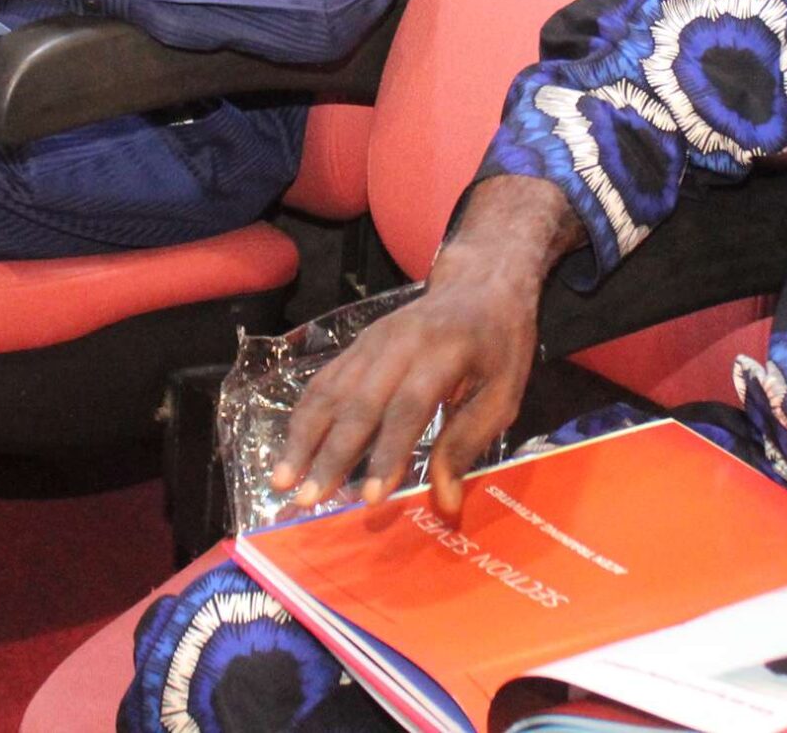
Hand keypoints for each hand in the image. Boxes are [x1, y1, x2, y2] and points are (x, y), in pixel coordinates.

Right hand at [273, 174, 576, 517]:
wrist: (479, 285)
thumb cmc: (499, 346)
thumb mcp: (504, 394)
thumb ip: (468, 443)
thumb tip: (443, 501)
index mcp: (445, 352)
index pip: (408, 407)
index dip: (387, 453)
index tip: (370, 498)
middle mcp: (400, 343)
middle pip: (359, 402)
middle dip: (331, 455)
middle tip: (308, 500)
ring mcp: (372, 340)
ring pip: (330, 390)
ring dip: (304, 438)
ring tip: (282, 481)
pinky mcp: (356, 344)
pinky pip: (323, 381)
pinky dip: (304, 416)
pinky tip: (290, 449)